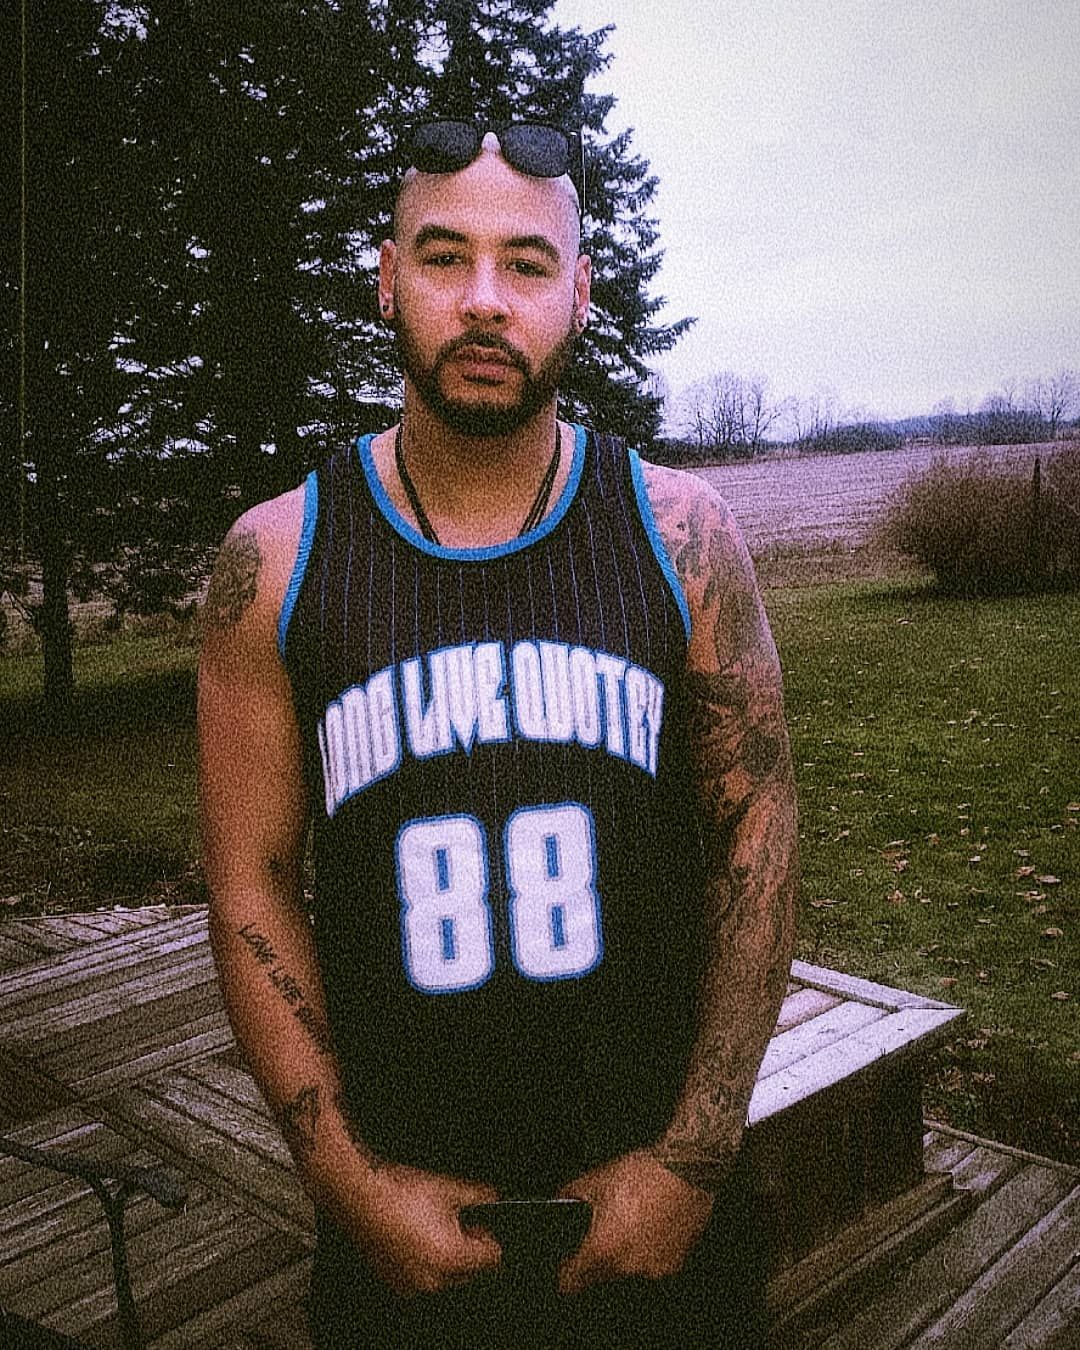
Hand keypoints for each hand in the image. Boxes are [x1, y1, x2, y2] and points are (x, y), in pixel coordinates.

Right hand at [349, 1162, 501, 1296]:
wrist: (359, 1194)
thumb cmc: (400, 1192)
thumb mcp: (448, 1188)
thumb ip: (479, 1195)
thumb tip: (493, 1198)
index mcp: (452, 1259)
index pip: (492, 1259)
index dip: (488, 1236)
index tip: (479, 1223)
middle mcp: (433, 1279)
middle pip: (469, 1271)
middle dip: (468, 1249)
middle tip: (454, 1221)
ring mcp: (410, 1284)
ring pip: (445, 1277)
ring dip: (446, 1257)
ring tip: (431, 1226)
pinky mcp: (393, 1281)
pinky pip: (421, 1278)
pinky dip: (423, 1262)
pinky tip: (413, 1235)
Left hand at [556, 1150, 713, 1294]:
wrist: (688, 1170)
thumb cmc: (643, 1174)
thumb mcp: (596, 1179)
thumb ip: (569, 1195)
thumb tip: (558, 1203)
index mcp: (603, 1250)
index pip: (570, 1283)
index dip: (564, 1272)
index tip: (565, 1263)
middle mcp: (628, 1267)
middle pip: (599, 1277)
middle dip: (595, 1258)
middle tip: (601, 1232)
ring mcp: (653, 1270)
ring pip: (626, 1273)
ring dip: (622, 1256)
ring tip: (628, 1225)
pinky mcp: (674, 1265)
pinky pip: (650, 1266)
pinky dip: (646, 1253)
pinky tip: (649, 1228)